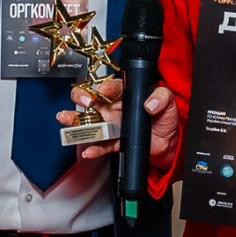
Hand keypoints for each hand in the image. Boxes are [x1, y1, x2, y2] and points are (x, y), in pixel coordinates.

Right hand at [56, 78, 181, 172]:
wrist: (169, 142)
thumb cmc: (165, 118)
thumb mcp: (168, 102)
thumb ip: (161, 97)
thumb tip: (150, 103)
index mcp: (126, 94)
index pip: (112, 86)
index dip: (105, 86)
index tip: (103, 89)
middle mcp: (115, 107)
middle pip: (92, 99)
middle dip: (82, 97)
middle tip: (84, 101)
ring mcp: (112, 125)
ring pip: (90, 121)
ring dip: (76, 121)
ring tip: (66, 119)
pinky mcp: (115, 142)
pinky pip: (102, 144)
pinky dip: (94, 148)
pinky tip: (89, 150)